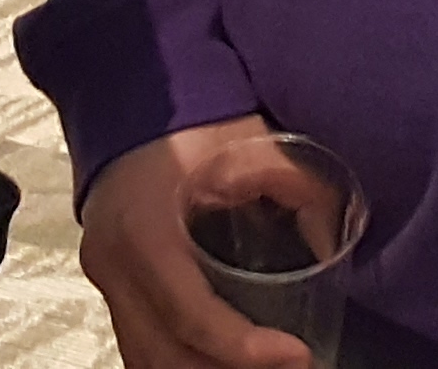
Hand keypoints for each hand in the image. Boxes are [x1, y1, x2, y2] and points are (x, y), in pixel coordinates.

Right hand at [82, 119, 320, 368]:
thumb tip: (331, 241)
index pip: (191, 316)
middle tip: (294, 366)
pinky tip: (219, 362)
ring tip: (260, 366)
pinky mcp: (110, 284)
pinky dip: (178, 361)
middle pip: (166, 354)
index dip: (245, 349)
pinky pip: (138, 346)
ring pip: (147, 360)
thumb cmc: (190, 118)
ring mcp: (106, 280)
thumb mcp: (247, 141)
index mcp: (145, 234)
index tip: (298, 353)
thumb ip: (295, 185)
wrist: (130, 96)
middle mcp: (115, 267)